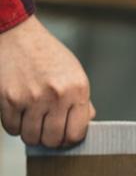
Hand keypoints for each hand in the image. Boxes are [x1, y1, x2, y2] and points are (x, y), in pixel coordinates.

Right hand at [0, 16, 94, 146]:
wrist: (18, 35)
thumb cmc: (48, 55)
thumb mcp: (75, 74)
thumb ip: (82, 102)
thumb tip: (86, 124)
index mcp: (77, 91)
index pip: (76, 133)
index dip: (70, 139)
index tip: (65, 136)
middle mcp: (56, 96)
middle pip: (53, 140)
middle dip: (50, 140)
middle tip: (47, 132)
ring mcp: (32, 98)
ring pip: (31, 137)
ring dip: (31, 135)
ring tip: (33, 123)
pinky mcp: (9, 98)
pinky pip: (11, 128)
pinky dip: (15, 126)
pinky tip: (19, 115)